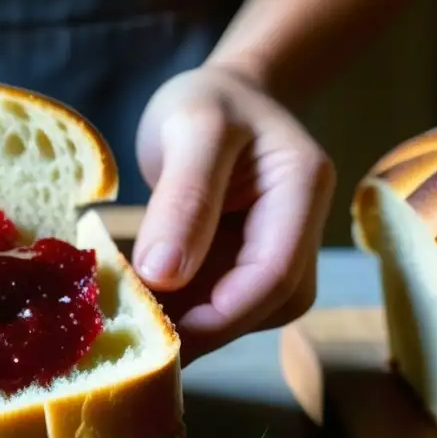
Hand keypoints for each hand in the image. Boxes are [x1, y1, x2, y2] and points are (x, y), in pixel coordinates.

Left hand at [133, 65, 334, 364]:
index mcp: (303, 188)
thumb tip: (163, 276)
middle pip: (267, 304)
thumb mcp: (193, 128)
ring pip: (246, 313)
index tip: (161, 332)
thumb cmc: (206, 101)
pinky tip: (144, 308)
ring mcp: (278, 250)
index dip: (221, 315)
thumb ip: (184, 197)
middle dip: (205, 328)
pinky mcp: (247, 264)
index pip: (276, 274)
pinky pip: (222, 303)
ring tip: (134, 323)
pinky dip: (185, 312)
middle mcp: (301, 228)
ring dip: (193, 326)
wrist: (216, 97)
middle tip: (137, 340)